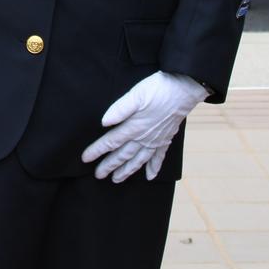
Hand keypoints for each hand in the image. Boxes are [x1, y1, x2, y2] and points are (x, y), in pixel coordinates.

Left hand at [82, 71, 208, 182]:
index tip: (85, 159)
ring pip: (139, 160)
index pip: (111, 142)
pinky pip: (159, 157)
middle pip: (123, 155)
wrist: (183, 90)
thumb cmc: (157, 89)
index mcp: (134, 127)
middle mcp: (144, 137)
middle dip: (109, 166)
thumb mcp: (135, 95)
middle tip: (98, 175)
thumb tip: (103, 122)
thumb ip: (119, 109)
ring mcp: (156, 140)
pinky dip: (154, 168)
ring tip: (117, 180)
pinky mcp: (166, 138)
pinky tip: (149, 176)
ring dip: (127, 170)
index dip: (97, 151)